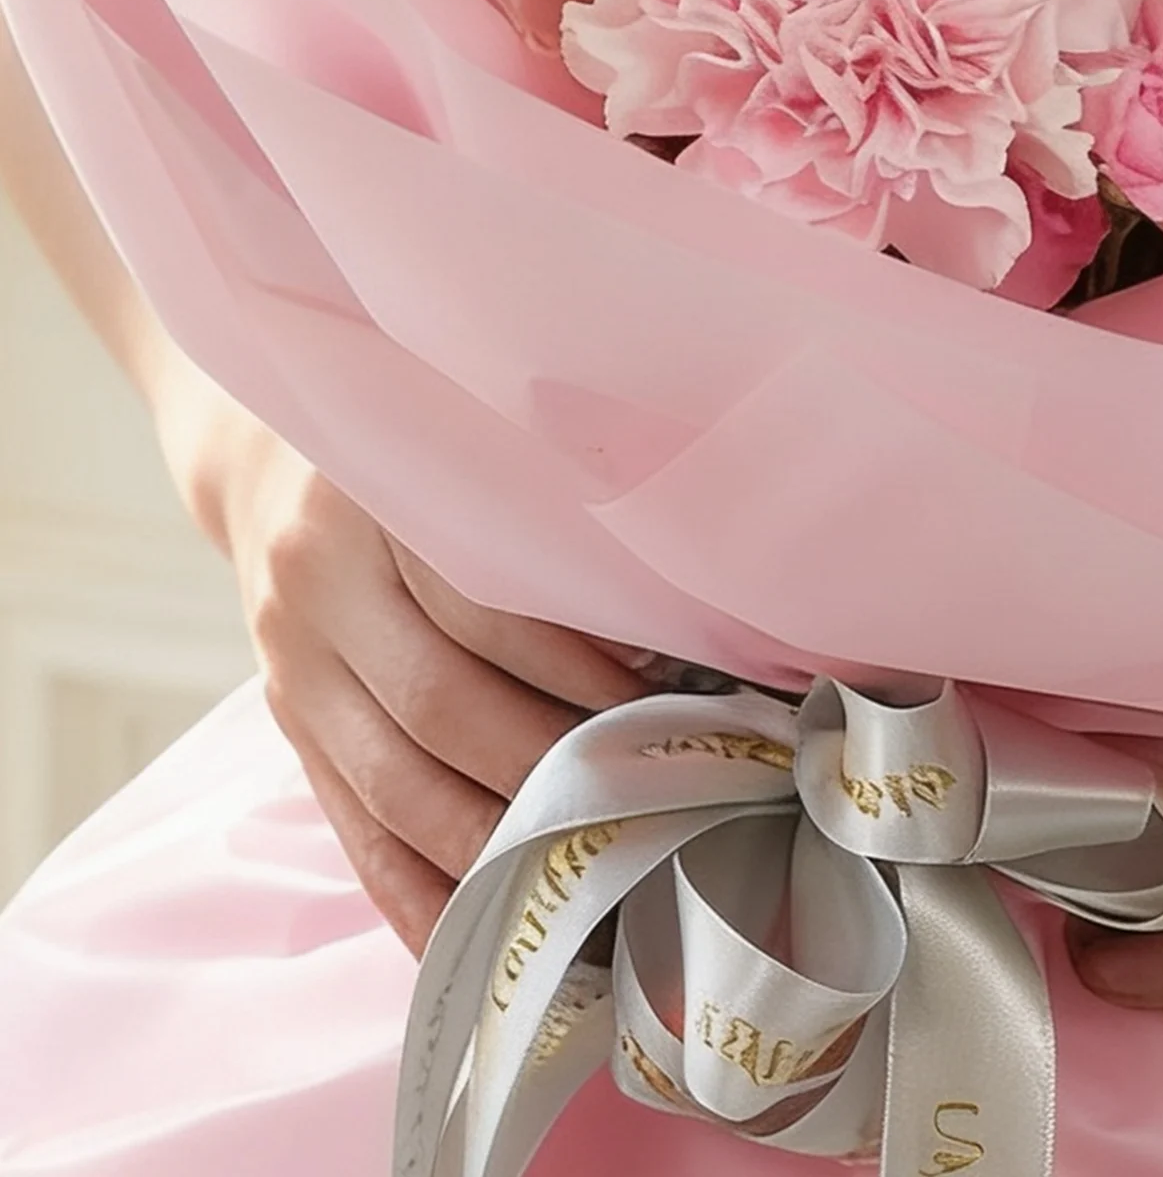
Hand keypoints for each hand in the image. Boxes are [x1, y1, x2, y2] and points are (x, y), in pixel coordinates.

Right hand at [163, 372, 650, 955]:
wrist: (266, 461)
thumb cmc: (416, 452)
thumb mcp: (467, 441)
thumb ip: (546, 505)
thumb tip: (681, 600)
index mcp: (377, 498)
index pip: (485, 600)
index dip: (577, 658)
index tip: (668, 693)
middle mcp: (320, 583)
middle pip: (443, 701)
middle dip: (552, 760)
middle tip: (651, 794)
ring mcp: (292, 667)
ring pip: (396, 781)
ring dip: (496, 837)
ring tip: (590, 866)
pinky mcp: (287, 729)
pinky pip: (352, 830)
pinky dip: (415, 893)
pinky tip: (480, 937)